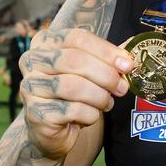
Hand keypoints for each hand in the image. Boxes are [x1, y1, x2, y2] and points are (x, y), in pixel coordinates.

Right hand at [19, 27, 133, 158]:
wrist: (56, 127)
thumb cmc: (76, 90)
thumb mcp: (92, 68)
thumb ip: (110, 57)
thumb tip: (135, 44)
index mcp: (45, 41)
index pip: (78, 37)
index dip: (106, 51)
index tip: (127, 64)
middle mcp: (31, 60)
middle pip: (74, 60)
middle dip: (106, 75)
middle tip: (123, 87)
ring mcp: (29, 87)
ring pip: (72, 86)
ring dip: (99, 96)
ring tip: (108, 102)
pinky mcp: (34, 114)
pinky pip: (70, 110)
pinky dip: (89, 114)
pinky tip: (92, 115)